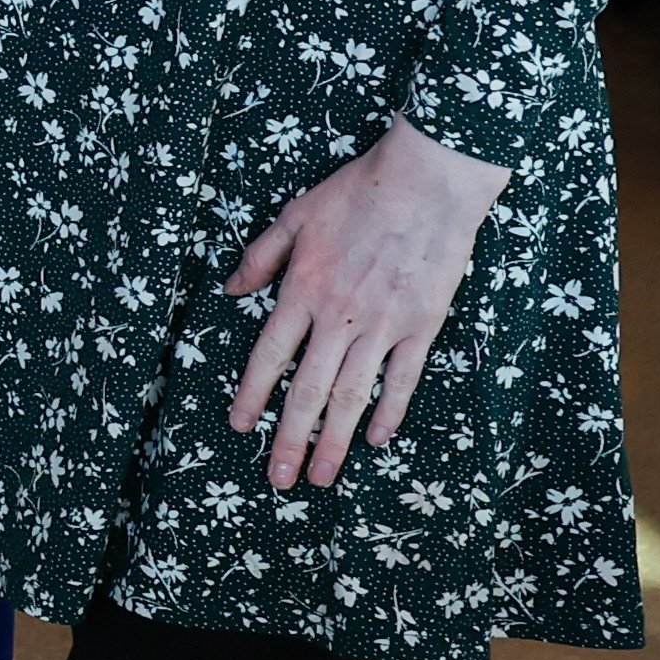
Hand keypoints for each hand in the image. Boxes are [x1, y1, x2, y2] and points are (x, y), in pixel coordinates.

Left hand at [223, 114, 510, 489]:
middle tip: (278, 479)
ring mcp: (383, 325)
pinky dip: (390, 411)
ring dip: (335, 440)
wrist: (427, 180)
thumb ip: (261, 257)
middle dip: (289, 438)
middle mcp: (338, 317)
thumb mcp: (293, 216)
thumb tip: (232, 289)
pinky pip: (403, 378)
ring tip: (321, 475)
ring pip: (352, 395)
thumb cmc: (358, 192)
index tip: (240, 426)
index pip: (269, 356)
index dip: (252, 395)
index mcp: (302, 291)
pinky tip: (377, 439)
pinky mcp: (423, 325)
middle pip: (308, 390)